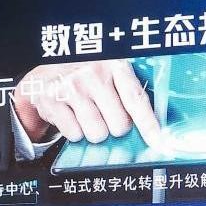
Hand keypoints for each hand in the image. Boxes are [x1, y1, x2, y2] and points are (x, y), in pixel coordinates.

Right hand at [12, 60, 160, 146]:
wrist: (46, 70)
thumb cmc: (87, 76)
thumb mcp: (111, 72)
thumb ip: (130, 93)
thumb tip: (154, 130)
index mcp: (114, 64)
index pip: (136, 99)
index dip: (149, 124)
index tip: (158, 142)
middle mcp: (92, 72)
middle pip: (119, 125)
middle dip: (115, 126)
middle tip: (105, 114)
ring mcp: (71, 86)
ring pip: (98, 133)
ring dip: (94, 131)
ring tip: (87, 113)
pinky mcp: (51, 100)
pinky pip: (75, 134)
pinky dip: (74, 131)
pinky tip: (71, 114)